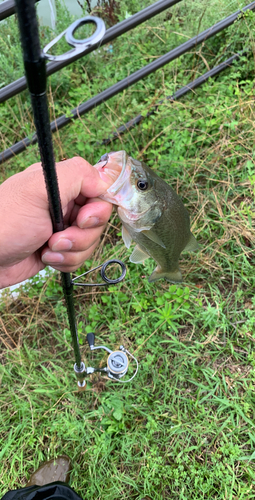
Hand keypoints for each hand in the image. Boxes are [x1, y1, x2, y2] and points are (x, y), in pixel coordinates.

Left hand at [0, 157, 111, 288]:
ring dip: (72, 251)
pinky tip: (46, 258)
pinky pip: (80, 257)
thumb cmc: (5, 222)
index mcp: (61, 183)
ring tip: (47, 249)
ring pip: (91, 242)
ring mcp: (62, 228)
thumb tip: (106, 181)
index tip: (82, 219)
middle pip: (98, 220)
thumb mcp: (38, 189)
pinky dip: (66, 261)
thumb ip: (76, 175)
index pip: (100, 191)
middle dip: (81, 235)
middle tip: (56, 238)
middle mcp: (64, 203)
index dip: (98, 209)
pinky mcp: (59, 250)